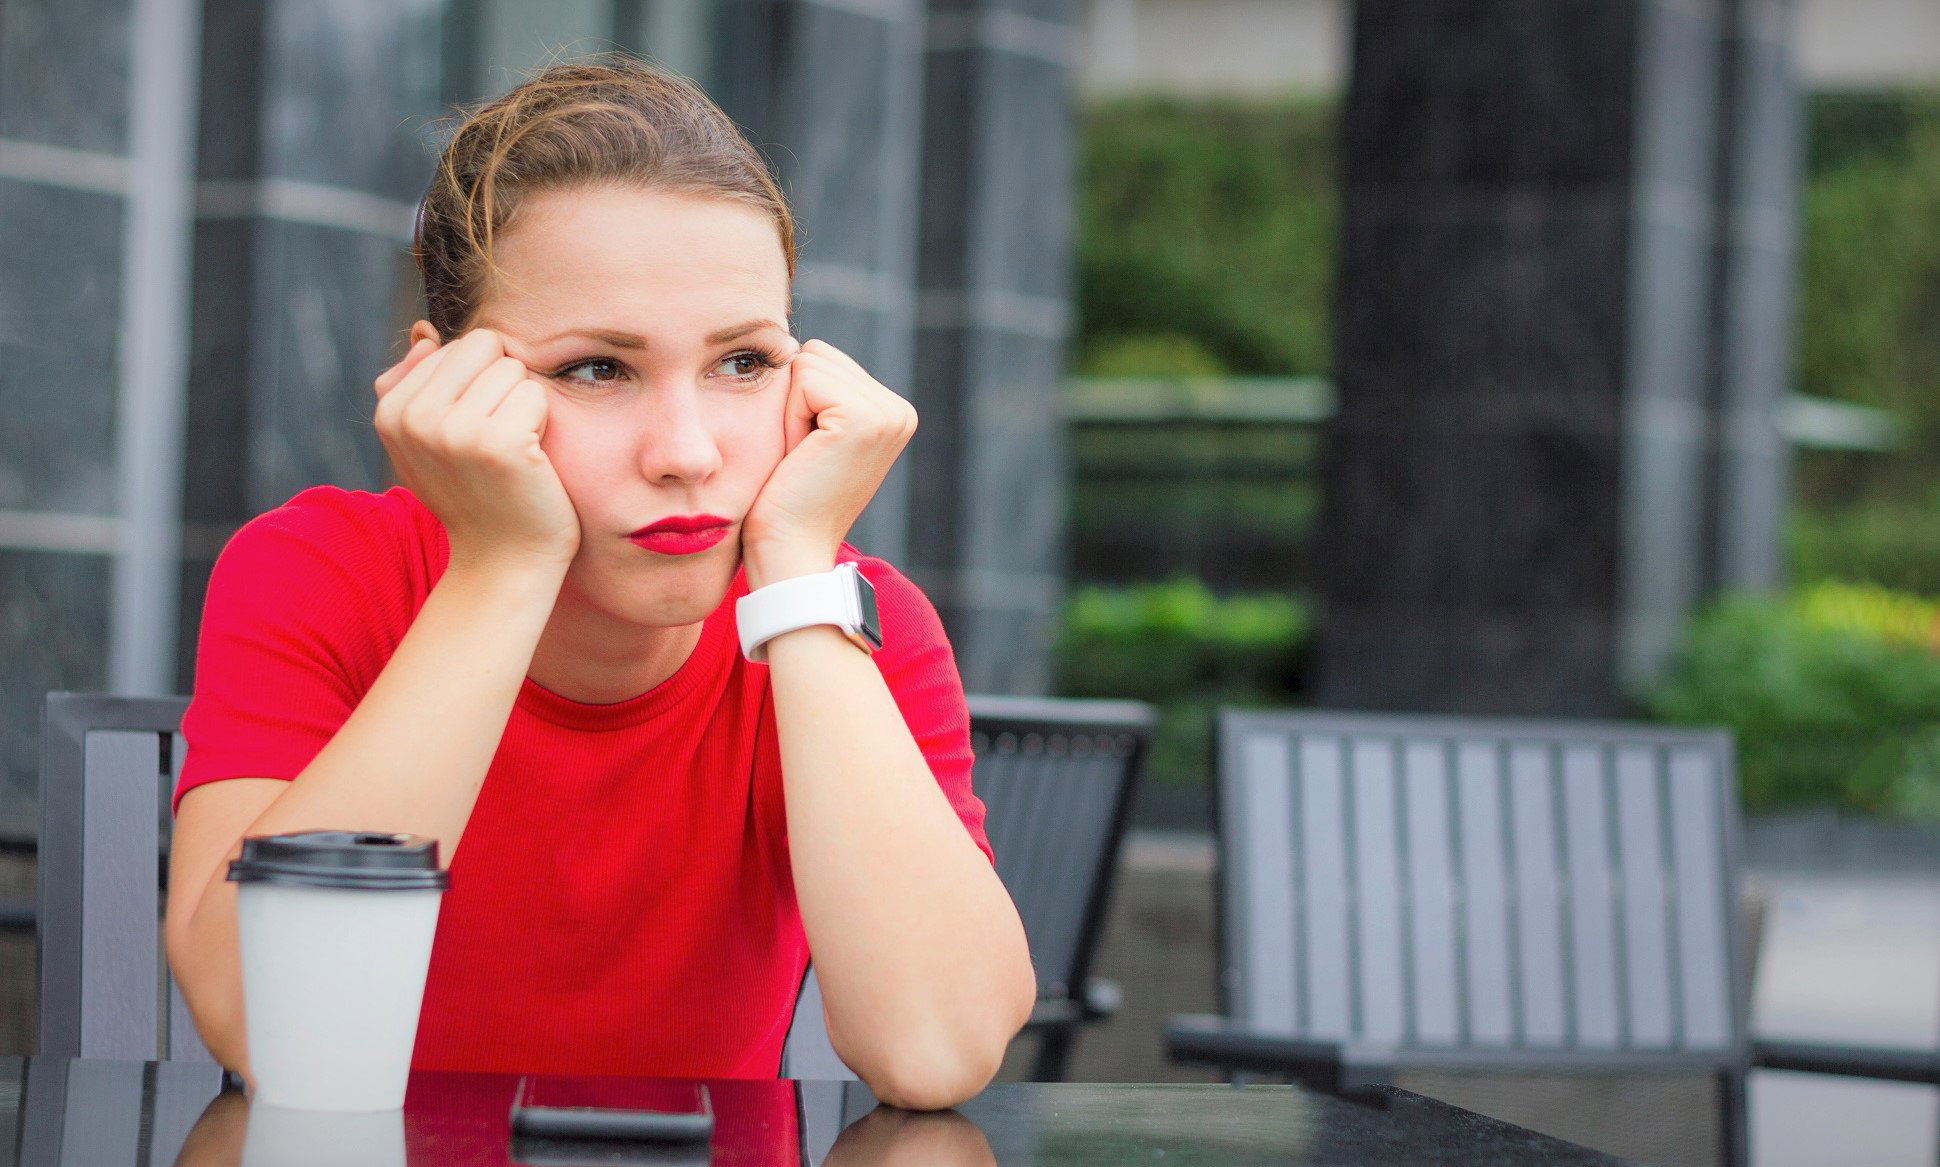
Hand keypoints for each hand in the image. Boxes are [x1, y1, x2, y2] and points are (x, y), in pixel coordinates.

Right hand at [372, 328, 579, 573]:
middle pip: (486, 346)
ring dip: (524, 407)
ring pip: (513, 369)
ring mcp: (453, 430)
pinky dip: (542, 423)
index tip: (472, 433)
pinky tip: (528, 461)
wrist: (504, 559)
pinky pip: (536, 394)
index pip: (460, 345)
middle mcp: (413, 418)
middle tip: (496, 440)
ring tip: (510, 452)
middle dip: (502, 386)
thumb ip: (418, 382)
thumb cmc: (475, 492)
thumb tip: (425, 333)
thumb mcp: (428, 440)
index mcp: (390, 411)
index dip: (480, 384)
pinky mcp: (497, 443)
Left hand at [741, 339, 916, 587]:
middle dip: (794, 401)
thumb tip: (785, 338)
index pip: (822, 359)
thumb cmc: (785, 500)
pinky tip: (801, 455)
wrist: (790, 551)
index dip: (797, 402)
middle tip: (802, 456)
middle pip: (815, 354)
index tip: (807, 453)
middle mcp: (900, 410)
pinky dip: (789, 417)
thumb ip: (814, 389)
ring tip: (802, 456)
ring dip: (789, 409)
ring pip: (807, 362)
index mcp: (892, 412)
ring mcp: (888, 413)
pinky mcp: (864, 417)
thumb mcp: (808, 433)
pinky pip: (803, 379)